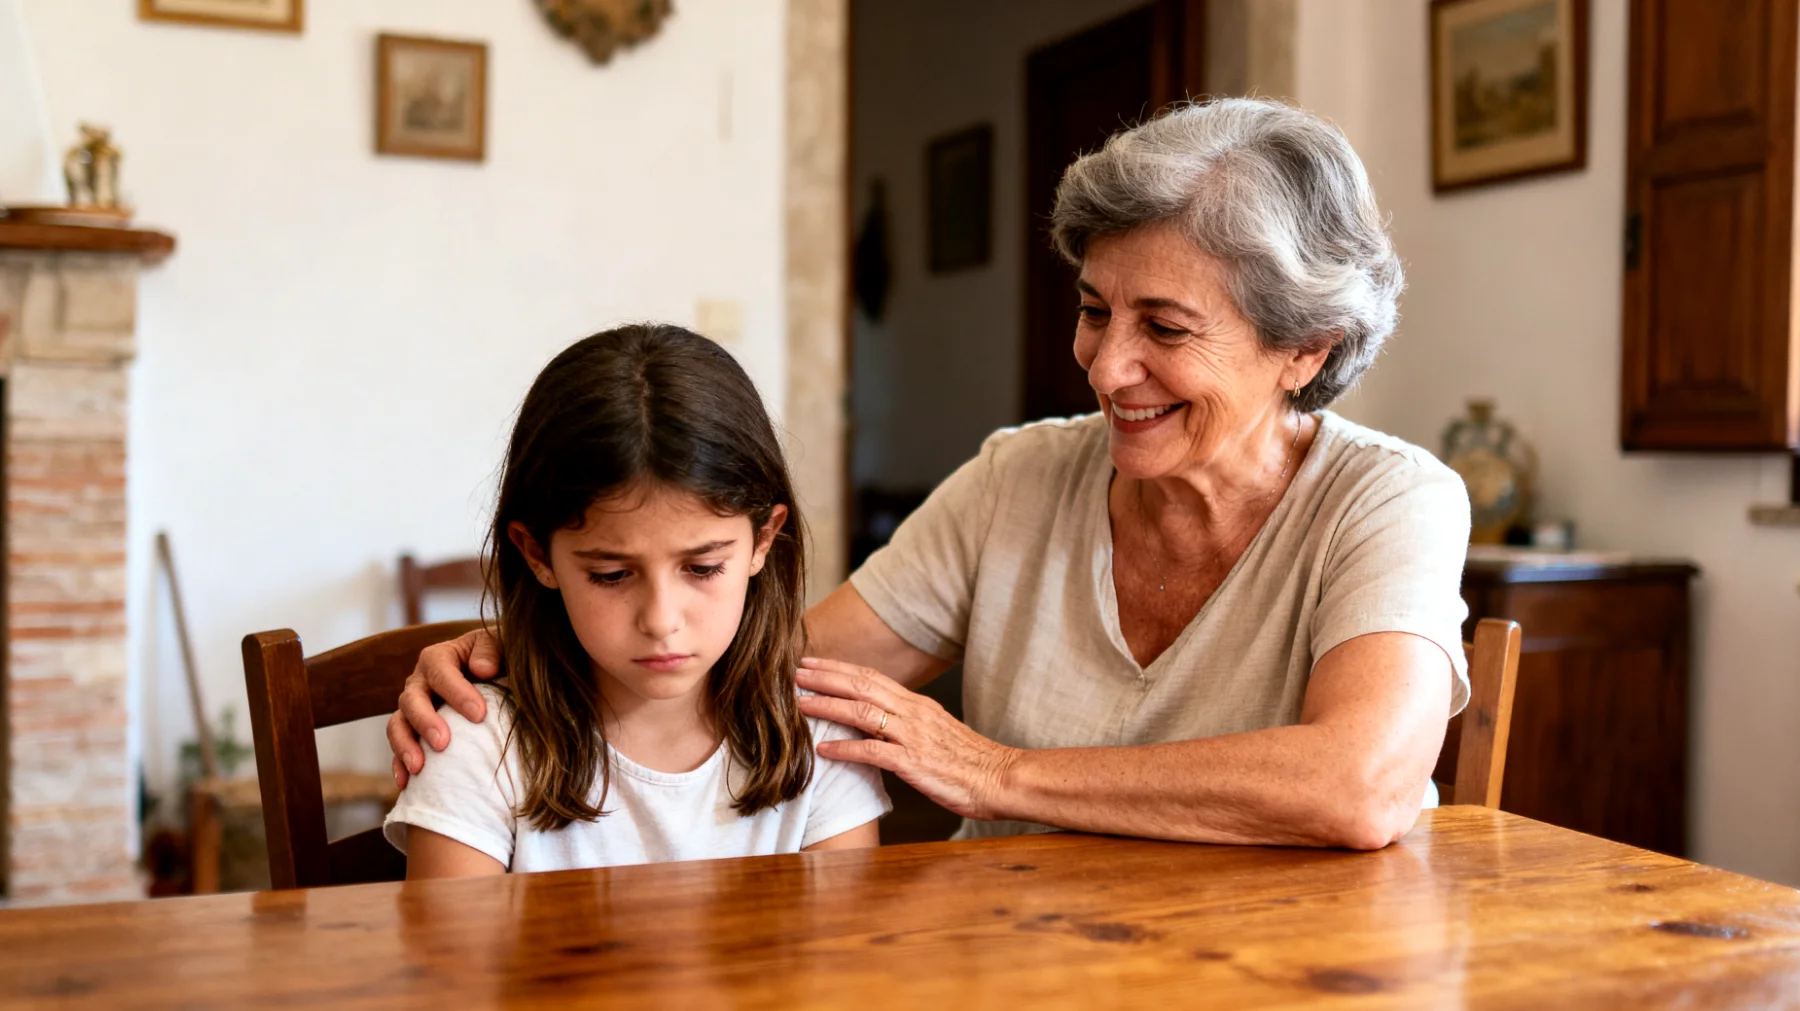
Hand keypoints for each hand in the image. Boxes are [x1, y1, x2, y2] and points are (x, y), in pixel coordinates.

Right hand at [386, 628, 501, 788]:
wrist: (499, 676)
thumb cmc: (501, 659)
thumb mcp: (501, 644)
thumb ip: (491, 650)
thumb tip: (483, 668)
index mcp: (439, 657)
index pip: (440, 670)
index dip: (457, 692)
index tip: (479, 714)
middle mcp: (420, 682)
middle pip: (411, 700)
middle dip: (425, 722)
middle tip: (443, 743)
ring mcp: (413, 708)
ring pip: (398, 724)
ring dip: (405, 746)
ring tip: (419, 767)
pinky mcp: (413, 732)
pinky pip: (400, 748)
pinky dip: (400, 765)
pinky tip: (407, 784)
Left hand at [795, 657, 1018, 821]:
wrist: (1002, 778)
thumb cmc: (972, 762)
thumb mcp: (938, 732)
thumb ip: (909, 723)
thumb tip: (881, 722)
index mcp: (918, 705)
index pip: (872, 677)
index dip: (840, 669)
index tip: (813, 663)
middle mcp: (913, 713)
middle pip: (862, 685)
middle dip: (825, 677)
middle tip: (794, 671)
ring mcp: (913, 736)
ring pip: (862, 712)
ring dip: (827, 706)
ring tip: (800, 703)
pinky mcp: (914, 762)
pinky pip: (872, 752)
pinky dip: (845, 749)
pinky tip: (823, 750)